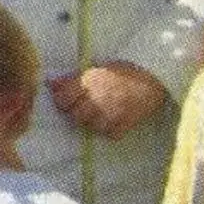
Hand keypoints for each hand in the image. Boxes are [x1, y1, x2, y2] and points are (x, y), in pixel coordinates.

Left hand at [47, 63, 167, 139]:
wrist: (153, 74)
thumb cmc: (122, 69)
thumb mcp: (95, 68)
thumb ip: (72, 79)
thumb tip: (50, 84)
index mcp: (88, 80)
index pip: (62, 99)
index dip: (62, 102)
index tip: (67, 101)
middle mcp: (98, 97)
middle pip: (75, 116)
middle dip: (76, 114)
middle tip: (84, 109)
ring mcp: (113, 111)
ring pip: (92, 127)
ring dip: (92, 123)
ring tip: (99, 115)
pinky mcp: (127, 121)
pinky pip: (111, 134)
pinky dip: (109, 131)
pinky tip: (112, 122)